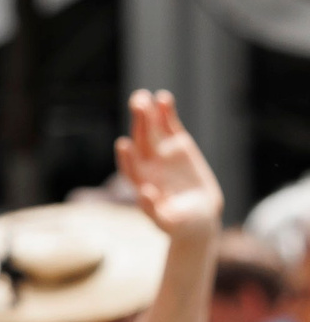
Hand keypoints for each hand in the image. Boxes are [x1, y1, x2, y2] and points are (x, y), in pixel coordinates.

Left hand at [116, 90, 222, 243]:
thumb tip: (143, 193)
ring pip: (152, 131)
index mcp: (142, 185)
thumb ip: (154, 209)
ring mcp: (162, 154)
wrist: (197, 218)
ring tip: (145, 96)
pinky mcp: (177, 146)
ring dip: (148, 114)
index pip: (130, 169)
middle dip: (138, 124)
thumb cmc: (180, 224)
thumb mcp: (169, 222)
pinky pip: (169, 127)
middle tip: (136, 104)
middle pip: (140, 142)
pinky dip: (167, 113)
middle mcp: (148, 167)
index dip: (127, 157)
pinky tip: (163, 99)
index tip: (123, 144)